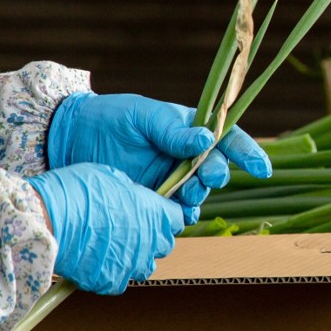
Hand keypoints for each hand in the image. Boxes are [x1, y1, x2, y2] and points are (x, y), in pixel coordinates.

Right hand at [27, 163, 185, 294]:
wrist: (46, 221)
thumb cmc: (76, 192)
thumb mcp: (110, 176)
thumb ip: (130, 191)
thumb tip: (133, 197)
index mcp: (155, 213)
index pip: (178, 217)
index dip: (167, 214)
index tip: (156, 212)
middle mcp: (150, 241)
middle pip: (165, 243)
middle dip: (153, 236)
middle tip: (131, 227)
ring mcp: (132, 264)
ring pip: (145, 265)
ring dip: (135, 256)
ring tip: (113, 245)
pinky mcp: (112, 281)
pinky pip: (120, 279)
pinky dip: (111, 271)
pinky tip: (96, 259)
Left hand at [48, 92, 270, 220]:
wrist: (68, 141)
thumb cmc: (107, 119)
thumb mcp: (142, 117)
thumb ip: (172, 130)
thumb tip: (207, 139)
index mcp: (188, 128)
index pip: (226, 138)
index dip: (247, 153)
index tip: (261, 169)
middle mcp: (185, 155)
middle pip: (217, 169)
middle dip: (217, 174)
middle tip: (207, 177)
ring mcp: (171, 178)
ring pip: (200, 193)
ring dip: (199, 195)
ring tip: (186, 194)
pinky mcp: (154, 199)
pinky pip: (178, 211)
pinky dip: (182, 214)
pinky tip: (176, 211)